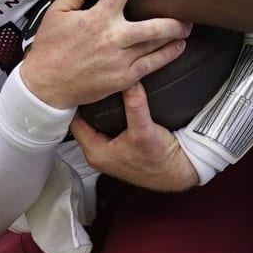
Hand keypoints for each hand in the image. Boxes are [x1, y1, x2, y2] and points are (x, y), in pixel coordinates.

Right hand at [17, 0, 189, 108]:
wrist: (46, 86)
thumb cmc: (50, 48)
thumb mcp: (56, 12)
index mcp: (97, 18)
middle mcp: (113, 38)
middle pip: (155, 25)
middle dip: (175, 18)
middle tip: (186, 11)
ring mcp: (121, 60)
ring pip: (158, 45)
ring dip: (176, 35)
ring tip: (186, 28)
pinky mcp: (124, 78)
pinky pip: (153, 65)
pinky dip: (169, 55)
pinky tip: (178, 48)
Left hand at [70, 85, 199, 192]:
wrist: (178, 171)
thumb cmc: (159, 160)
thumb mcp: (144, 130)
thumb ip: (135, 104)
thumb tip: (130, 81)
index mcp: (95, 153)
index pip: (73, 122)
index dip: (76, 103)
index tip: (79, 86)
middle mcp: (98, 154)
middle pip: (83, 123)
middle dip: (86, 105)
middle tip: (87, 84)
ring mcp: (109, 152)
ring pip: (95, 126)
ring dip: (97, 111)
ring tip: (98, 90)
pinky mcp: (120, 149)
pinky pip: (107, 128)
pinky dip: (108, 117)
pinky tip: (114, 105)